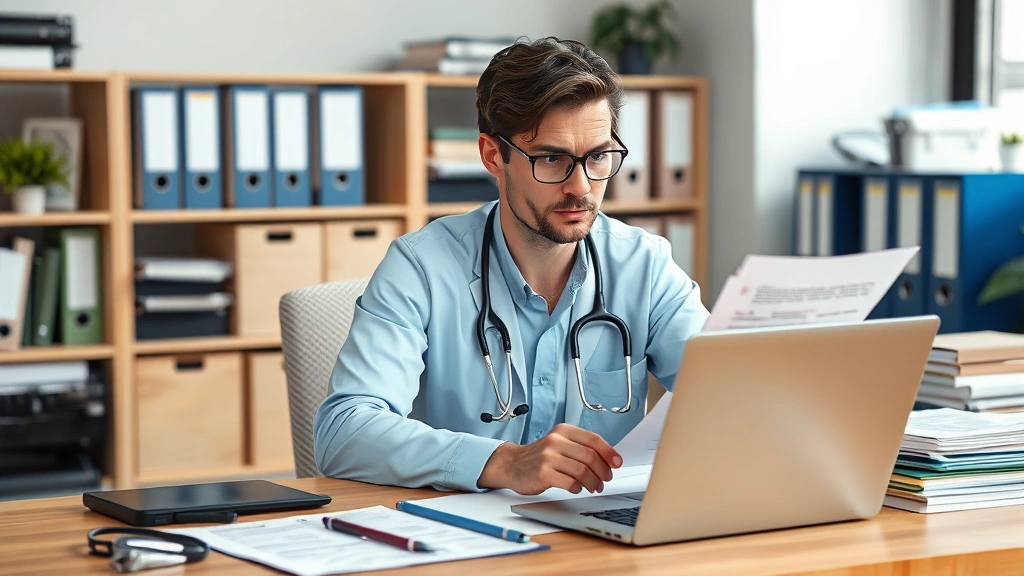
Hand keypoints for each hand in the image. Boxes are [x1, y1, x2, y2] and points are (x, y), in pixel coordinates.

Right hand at [477, 423, 622, 494]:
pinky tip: (576, 488)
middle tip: (605, 480)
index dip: (609, 452)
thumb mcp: (559, 444)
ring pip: (582, 471)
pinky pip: (569, 482)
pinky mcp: (543, 473)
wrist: (511, 465)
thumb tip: (609, 459)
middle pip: (590, 456)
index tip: (617, 463)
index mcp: (563, 431)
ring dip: (593, 482)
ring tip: (593, 487)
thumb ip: (580, 447)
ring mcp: (548, 456)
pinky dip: (577, 488)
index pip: (593, 439)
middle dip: (603, 471)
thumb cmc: (539, 457)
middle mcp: (555, 440)